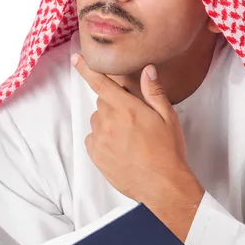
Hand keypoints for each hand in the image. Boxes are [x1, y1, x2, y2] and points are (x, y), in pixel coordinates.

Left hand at [71, 54, 203, 220]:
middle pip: (102, 103)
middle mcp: (109, 122)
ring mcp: (100, 140)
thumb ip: (154, 92)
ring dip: (108, 123)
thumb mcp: (168, 117)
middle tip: (133, 119)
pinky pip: (93, 139)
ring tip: (129, 138)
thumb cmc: (168, 151)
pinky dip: (102, 139)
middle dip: (114, 105)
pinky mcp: (96, 156)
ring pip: (98, 121)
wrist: (163, 185)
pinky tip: (120, 148)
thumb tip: (147, 70)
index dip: (86, 69)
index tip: (76, 59)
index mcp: (127, 108)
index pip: (101, 83)